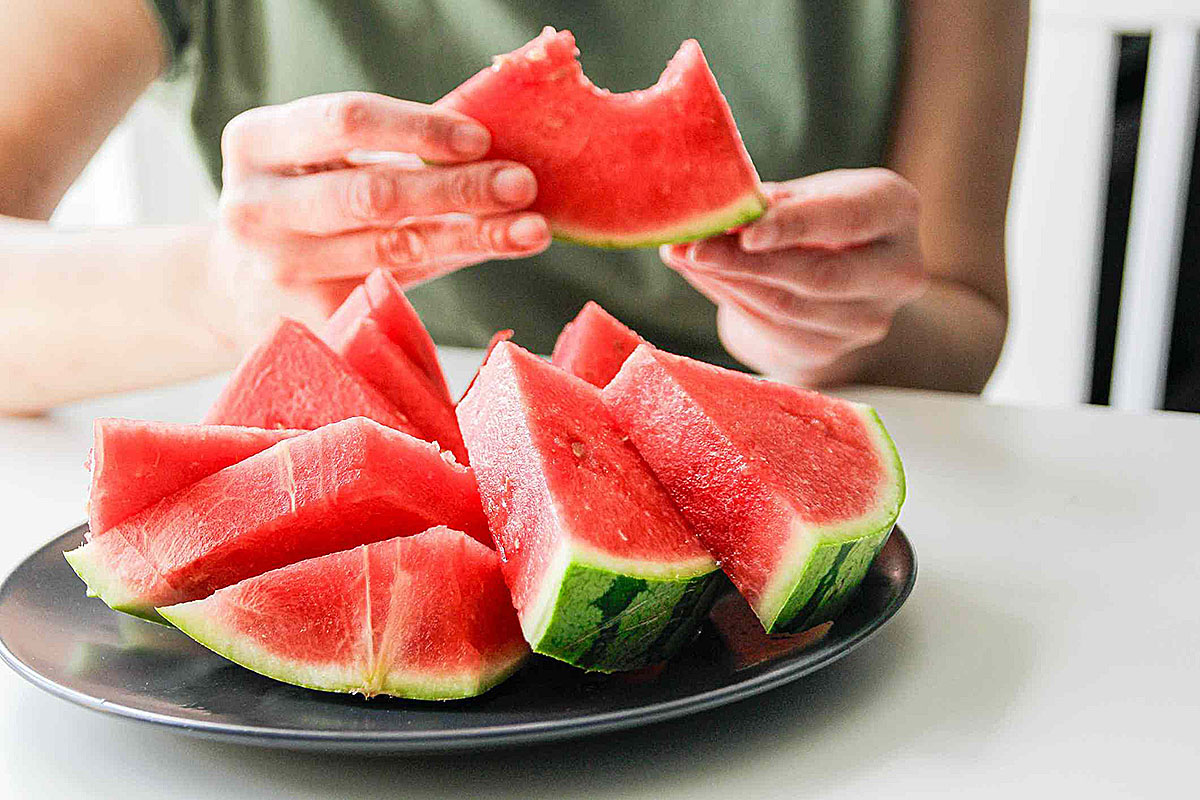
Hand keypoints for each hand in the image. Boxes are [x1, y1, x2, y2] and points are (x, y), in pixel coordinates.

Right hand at [208, 92, 550, 342]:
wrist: (234, 291)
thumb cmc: (304, 209)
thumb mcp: (323, 164)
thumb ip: (392, 153)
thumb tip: (495, 150)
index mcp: (256, 143)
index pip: (346, 122)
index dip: (419, 129)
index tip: (482, 138)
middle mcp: (256, 208)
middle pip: (373, 193)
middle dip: (457, 189)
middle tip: (522, 184)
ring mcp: (278, 272)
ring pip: (393, 250)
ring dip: (472, 236)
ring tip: (531, 228)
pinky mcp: (307, 322)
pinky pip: (397, 298)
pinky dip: (450, 273)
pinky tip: (494, 256)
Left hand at [662, 169, 927, 384]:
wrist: (837, 280)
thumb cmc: (816, 219)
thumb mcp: (804, 194)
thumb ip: (770, 202)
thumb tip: (715, 209)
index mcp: (896, 210)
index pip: (849, 218)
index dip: (797, 226)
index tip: (746, 232)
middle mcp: (898, 271)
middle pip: (819, 274)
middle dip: (747, 262)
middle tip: (692, 248)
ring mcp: (869, 320)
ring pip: (788, 305)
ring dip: (727, 280)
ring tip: (682, 254)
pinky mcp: (831, 350)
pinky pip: (771, 327)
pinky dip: (730, 299)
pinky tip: (703, 276)